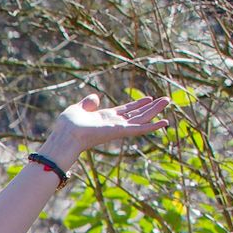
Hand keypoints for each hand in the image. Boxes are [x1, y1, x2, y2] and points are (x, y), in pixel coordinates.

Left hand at [40, 91, 177, 164]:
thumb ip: (88, 103)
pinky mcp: (120, 131)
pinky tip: (164, 122)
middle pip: (137, 114)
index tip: (148, 98)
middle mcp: (114, 123)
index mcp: (105, 118)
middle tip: (165, 100)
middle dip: (151, 107)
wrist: (65, 135)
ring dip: (155, 110)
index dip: (137, 104)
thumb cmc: (67, 125)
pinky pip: (140, 128)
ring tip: (168, 101)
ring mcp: (118, 128)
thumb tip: (95, 97)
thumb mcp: (78, 108)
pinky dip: (152, 126)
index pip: (126, 110)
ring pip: (142, 119)